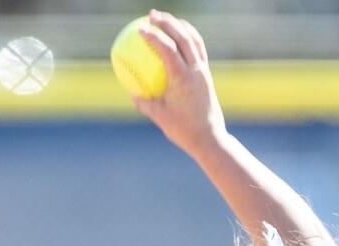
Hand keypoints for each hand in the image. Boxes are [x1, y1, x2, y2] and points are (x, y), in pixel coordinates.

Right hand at [133, 9, 227, 157]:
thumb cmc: (182, 130)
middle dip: (168, 22)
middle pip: (184, 38)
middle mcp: (196, 72)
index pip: (168, 50)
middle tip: (152, 14)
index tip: (140, 28)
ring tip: (166, 18)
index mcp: (183, 79)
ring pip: (195, 41)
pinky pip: (198, 50)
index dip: (154, 36)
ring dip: (180, 26)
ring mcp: (204, 72)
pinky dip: (189, 38)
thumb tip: (128, 88)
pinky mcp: (207, 75)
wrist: (210, 138)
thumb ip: (142, 101)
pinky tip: (178, 35)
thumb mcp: (158, 116)